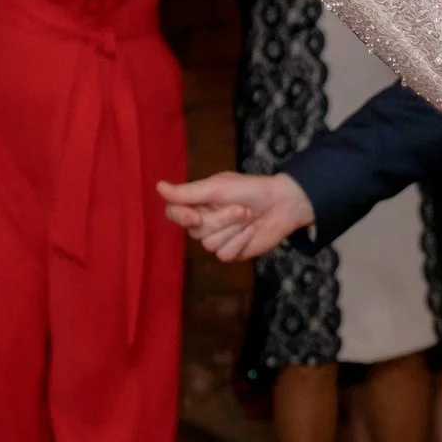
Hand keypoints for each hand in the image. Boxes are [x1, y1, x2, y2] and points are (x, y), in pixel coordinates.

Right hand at [157, 171, 315, 260]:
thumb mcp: (218, 187)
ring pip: (209, 244)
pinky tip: (251, 231)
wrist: (283, 204)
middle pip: (196, 231)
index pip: (174, 213)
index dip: (181, 217)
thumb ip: (188, 192)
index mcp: (198, 203)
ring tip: (248, 216)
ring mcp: (218, 239)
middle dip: (221, 219)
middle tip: (241, 208)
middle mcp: (204, 222)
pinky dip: (240, 241)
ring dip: (233, 229)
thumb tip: (158, 187)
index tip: (196, 215)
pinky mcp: (232, 252)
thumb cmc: (251, 190)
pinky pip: (225, 254)